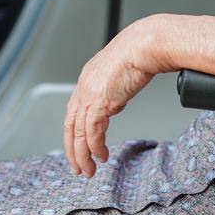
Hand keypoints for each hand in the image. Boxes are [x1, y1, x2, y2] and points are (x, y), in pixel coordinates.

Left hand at [64, 18, 166, 177]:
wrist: (144, 44)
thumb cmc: (140, 52)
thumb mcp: (120, 71)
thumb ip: (113, 88)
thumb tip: (117, 101)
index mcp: (87, 79)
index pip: (73, 112)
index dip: (74, 132)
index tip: (78, 147)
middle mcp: (83, 87)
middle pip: (70, 125)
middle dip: (71, 150)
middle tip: (77, 167)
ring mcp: (89, 95)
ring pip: (78, 133)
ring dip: (82, 155)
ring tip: (88, 170)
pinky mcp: (99, 102)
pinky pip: (92, 132)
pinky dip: (94, 147)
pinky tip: (101, 155)